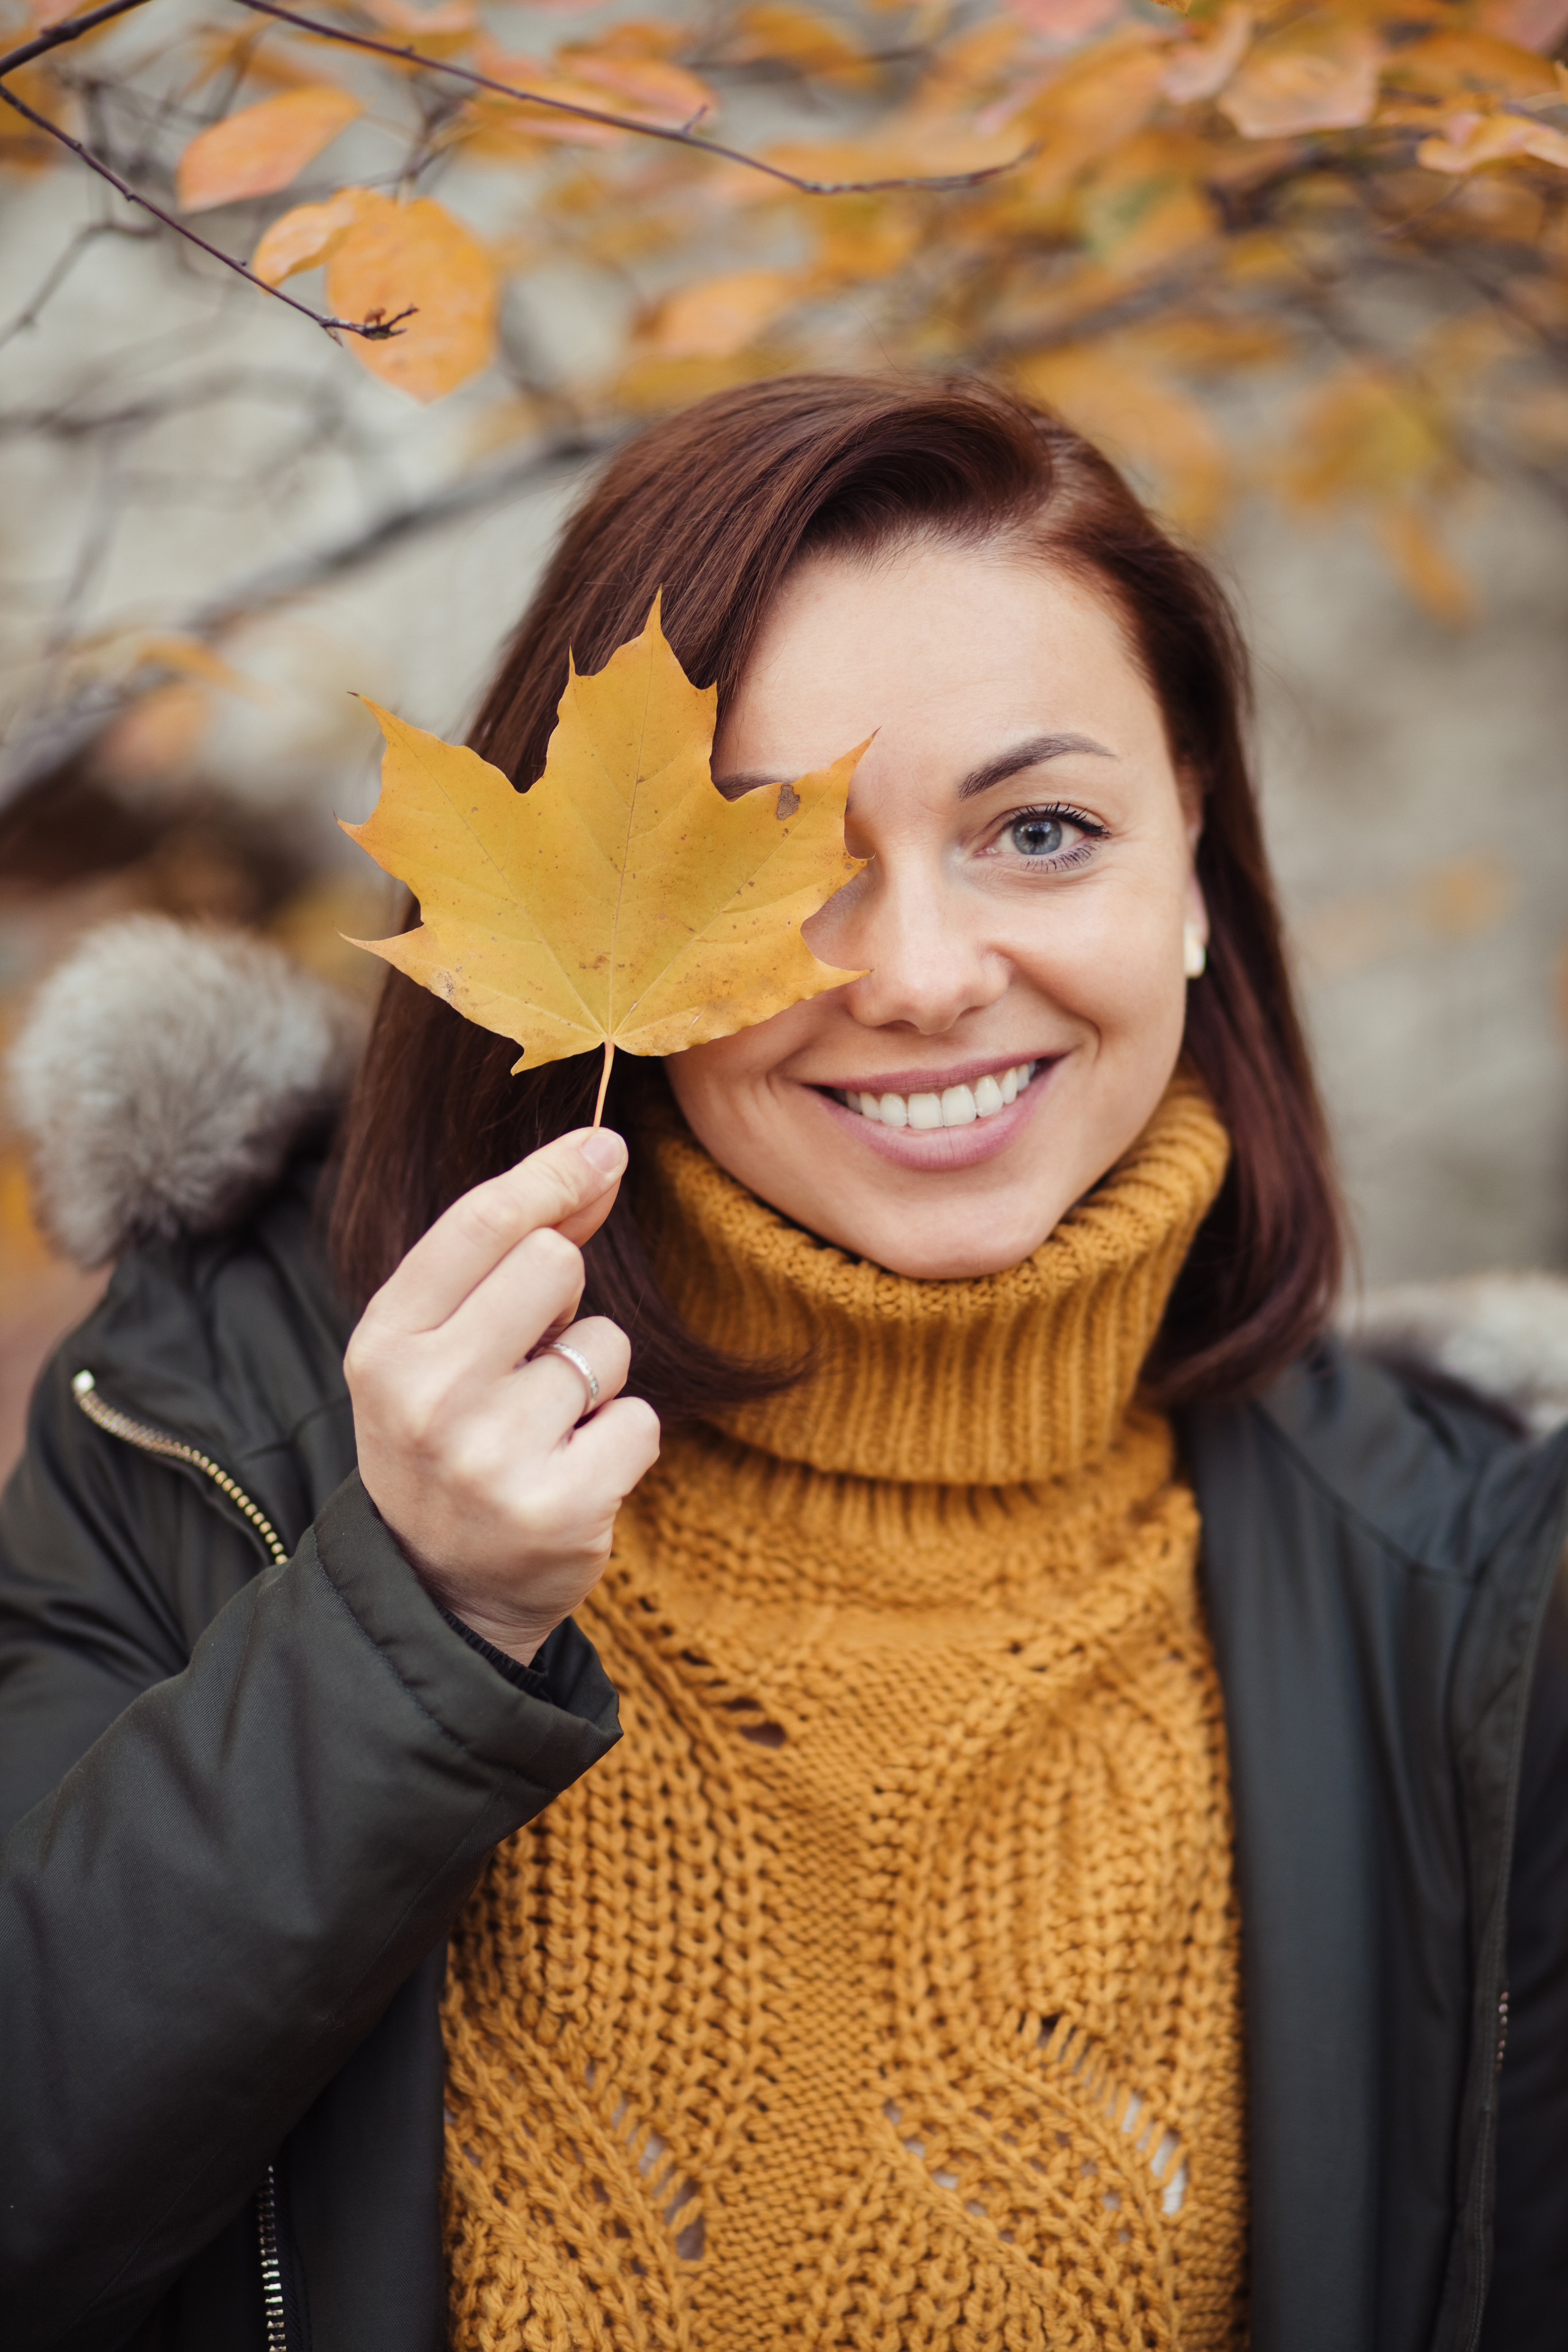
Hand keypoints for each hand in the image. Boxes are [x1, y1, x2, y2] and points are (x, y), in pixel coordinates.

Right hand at [344, 1127, 659, 1665]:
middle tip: (532, 1357)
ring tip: (544, 1429)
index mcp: (383, 1345)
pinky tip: (573, 1471)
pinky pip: (640, 1419)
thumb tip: (599, 1155)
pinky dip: (622, 1440)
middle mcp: (426, 1398)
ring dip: (594, 1380)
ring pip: (605, 1346)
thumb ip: (508, 1250)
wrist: (438, 1589)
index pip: (481, 1223)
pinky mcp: (559, 1509)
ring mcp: (490, 1459)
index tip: (605, 1147)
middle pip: (554, 1264)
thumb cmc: (448, 1435)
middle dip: (564, 1297)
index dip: (553, 1174)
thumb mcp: (440, 1344)